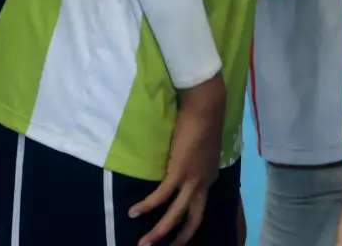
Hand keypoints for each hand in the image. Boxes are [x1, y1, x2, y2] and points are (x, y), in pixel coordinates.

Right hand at [130, 74, 225, 244]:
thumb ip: (195, 163)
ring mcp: (193, 179)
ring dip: (159, 231)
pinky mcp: (180, 172)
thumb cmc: (202, 124)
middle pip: (194, 219)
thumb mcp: (202, 150)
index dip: (189, 223)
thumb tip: (184, 164)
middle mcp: (204, 183)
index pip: (200, 208)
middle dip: (179, 239)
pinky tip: (132, 213)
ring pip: (176, 214)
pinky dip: (147, 206)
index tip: (177, 234)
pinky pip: (161, 196)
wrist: (206, 109)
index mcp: (209, 178)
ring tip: (143, 243)